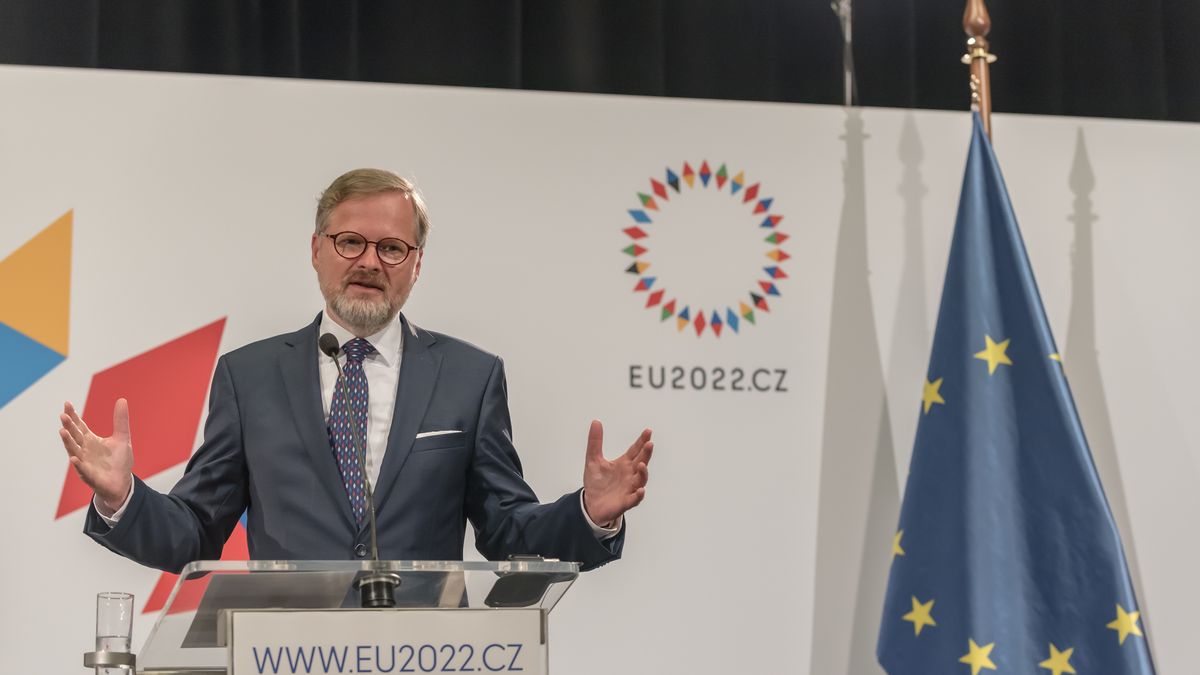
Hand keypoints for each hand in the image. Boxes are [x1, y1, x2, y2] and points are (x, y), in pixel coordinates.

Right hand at [58, 399, 133, 514]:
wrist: (122, 483)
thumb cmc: (119, 461)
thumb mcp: (122, 438)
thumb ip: (121, 421)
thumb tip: (122, 400)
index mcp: (91, 441)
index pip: (79, 426)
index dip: (73, 416)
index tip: (67, 404)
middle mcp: (84, 451)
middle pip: (74, 436)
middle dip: (69, 426)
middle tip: (63, 416)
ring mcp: (85, 463)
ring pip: (74, 451)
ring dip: (68, 442)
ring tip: (63, 431)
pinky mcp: (90, 476)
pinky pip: (82, 470)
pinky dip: (78, 464)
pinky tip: (73, 458)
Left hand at [582, 421, 652, 526]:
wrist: (590, 504)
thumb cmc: (596, 483)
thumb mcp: (593, 460)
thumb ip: (595, 442)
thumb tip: (596, 422)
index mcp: (624, 464)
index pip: (635, 450)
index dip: (642, 441)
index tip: (648, 432)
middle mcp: (630, 475)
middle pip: (641, 462)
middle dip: (646, 453)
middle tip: (649, 444)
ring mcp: (630, 488)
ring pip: (641, 479)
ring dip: (643, 472)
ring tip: (641, 464)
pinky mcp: (626, 501)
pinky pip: (636, 498)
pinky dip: (639, 495)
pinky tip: (641, 490)